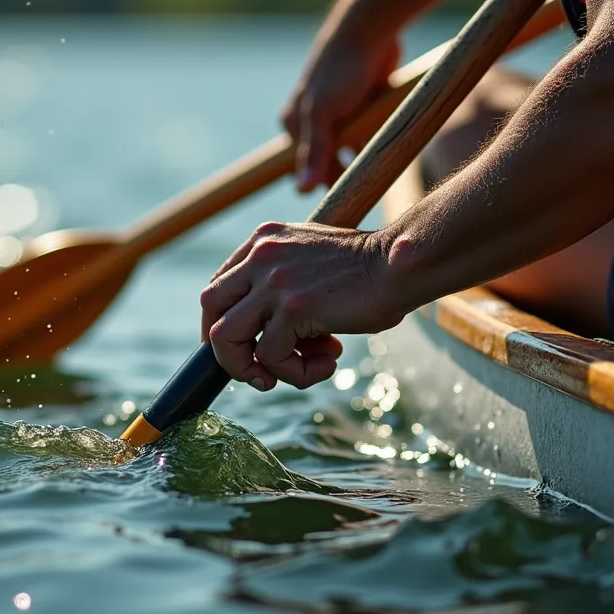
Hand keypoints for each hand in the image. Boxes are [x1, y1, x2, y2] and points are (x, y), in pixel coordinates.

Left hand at [199, 222, 404, 390]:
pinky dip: (295, 374)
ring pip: (225, 338)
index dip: (227, 323)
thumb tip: (268, 333)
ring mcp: (274, 281)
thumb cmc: (369, 269)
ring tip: (293, 373)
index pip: (219, 286)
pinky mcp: (293, 308)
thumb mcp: (312, 262)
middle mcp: (261, 256)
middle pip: (210, 309)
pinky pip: (270, 358)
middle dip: (227, 349)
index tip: (249, 347)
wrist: (403, 263)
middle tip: (258, 371)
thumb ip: (283, 284)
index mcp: (264, 240)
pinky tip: (327, 365)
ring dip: (251, 369)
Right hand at [282, 36, 398, 192]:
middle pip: (331, 164)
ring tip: (379, 177)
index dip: (324, 186)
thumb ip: (315, 151)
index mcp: (295, 126)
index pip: (307, 169)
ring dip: (364, 162)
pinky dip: (376, 145)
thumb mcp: (324, 113)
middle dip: (347, 176)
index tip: (345, 205)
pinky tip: (388, 154)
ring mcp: (340, 118)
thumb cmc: (340, 71)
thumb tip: (302, 189)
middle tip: (367, 194)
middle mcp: (314, 124)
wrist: (370, 33)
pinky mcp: (361, 111)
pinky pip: (368, 137)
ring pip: (352, 152)